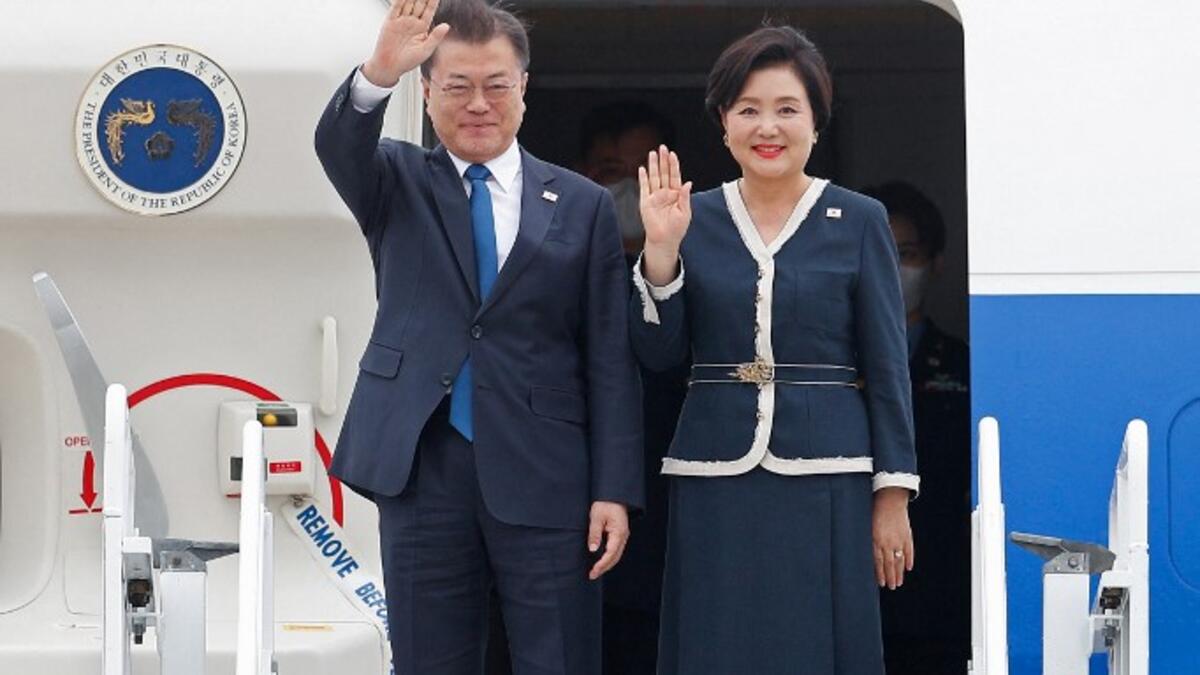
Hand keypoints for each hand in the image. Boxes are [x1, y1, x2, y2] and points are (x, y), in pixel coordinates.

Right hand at [362, 0, 450, 87]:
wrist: (389, 67)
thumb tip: (446, 26)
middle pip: (419, 3)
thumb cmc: (407, 62)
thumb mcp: (426, 50)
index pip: (429, 10)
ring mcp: (401, 20)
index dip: (433, 0)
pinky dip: (400, 0)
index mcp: (422, 28)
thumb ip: (435, 37)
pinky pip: (396, 8)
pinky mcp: (390, 22)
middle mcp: (412, 22)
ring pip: (408, 3)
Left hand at [587, 501, 628, 579]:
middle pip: (615, 557)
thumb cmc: (605, 504)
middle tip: (592, 575)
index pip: (610, 553)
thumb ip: (594, 534)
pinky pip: (615, 550)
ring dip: (607, 564)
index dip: (602, 564)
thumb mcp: (596, 517)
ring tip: (595, 571)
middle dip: (604, 568)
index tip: (593, 571)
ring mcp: (622, 536)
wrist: (613, 495)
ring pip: (616, 555)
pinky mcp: (619, 535)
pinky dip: (608, 557)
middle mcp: (623, 536)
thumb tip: (592, 550)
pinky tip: (601, 561)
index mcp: (619, 532)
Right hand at [638, 145, 691, 284]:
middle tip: (663, 148)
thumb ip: (685, 197)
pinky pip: (644, 187)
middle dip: (663, 160)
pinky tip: (643, 169)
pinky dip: (643, 178)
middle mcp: (665, 193)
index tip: (673, 155)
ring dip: (653, 165)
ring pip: (654, 177)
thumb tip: (688, 183)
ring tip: (653, 153)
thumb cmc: (676, 229)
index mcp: (676, 195)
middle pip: (664, 173)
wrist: (664, 240)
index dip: (674, 165)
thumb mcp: (685, 212)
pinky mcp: (645, 202)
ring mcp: (655, 196)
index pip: (675, 176)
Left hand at [872, 487, 913, 589]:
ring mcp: (899, 539)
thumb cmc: (875, 511)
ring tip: (899, 582)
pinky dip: (909, 559)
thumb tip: (867, 555)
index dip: (880, 574)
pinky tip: (908, 567)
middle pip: (890, 564)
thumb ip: (869, 541)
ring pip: (900, 560)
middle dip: (890, 577)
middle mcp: (888, 542)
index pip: (878, 562)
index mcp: (876, 540)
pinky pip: (909, 551)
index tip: (880, 583)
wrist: (890, 499)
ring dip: (900, 572)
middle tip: (891, 587)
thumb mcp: (867, 527)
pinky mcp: (907, 535)